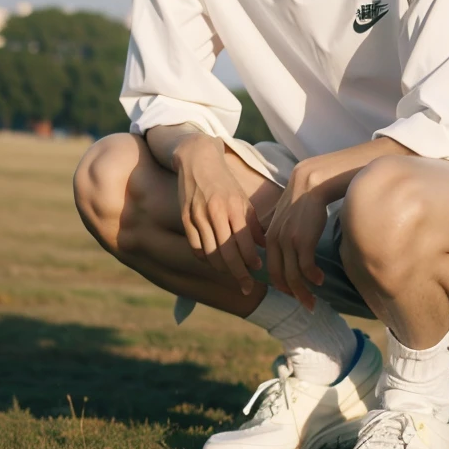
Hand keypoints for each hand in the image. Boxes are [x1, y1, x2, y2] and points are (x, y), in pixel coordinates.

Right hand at [173, 136, 265, 294]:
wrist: (198, 161)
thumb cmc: (225, 183)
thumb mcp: (243, 199)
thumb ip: (252, 223)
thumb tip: (263, 247)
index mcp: (233, 207)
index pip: (243, 241)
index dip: (251, 260)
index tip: (258, 270)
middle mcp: (215, 212)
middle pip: (227, 252)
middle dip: (238, 273)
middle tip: (247, 287)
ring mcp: (197, 216)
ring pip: (210, 253)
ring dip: (222, 269)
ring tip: (232, 275)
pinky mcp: (185, 218)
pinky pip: (195, 247)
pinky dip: (206, 259)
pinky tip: (214, 262)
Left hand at [264, 163, 327, 309]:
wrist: (310, 184)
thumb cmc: (302, 201)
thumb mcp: (285, 219)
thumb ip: (282, 235)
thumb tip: (290, 250)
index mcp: (270, 238)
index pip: (272, 270)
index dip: (282, 286)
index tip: (294, 294)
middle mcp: (276, 242)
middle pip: (280, 278)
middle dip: (293, 295)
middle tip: (307, 305)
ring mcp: (288, 242)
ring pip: (293, 276)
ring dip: (304, 292)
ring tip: (313, 302)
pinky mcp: (303, 240)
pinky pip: (306, 267)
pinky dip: (313, 277)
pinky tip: (320, 280)